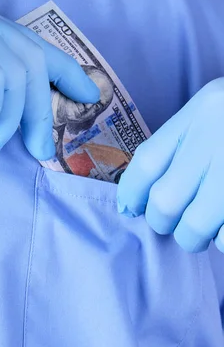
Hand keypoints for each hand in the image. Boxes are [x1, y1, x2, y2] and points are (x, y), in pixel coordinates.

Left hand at [117, 77, 223, 252]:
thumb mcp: (217, 110)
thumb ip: (183, 143)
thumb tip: (142, 198)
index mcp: (205, 110)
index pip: (147, 161)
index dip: (131, 193)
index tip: (131, 210)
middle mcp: (221, 135)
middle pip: (166, 201)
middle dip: (164, 222)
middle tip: (174, 224)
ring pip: (198, 226)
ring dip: (196, 236)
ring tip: (205, 230)